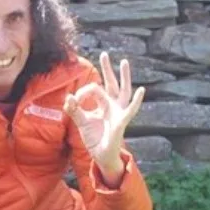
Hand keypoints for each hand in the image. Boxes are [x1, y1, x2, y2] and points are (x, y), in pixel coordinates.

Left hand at [63, 51, 145, 185]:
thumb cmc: (94, 137)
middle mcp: (113, 105)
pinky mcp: (122, 122)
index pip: (94, 89)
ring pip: (124, 91)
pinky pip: (131, 110)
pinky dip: (137, 101)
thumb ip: (74, 109)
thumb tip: (68, 98)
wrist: (100, 155)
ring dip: (124, 77)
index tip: (73, 100)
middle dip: (108, 69)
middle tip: (104, 54)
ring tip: (124, 62)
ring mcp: (119, 112)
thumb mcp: (81, 121)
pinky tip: (141, 90)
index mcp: (103, 104)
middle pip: (112, 83)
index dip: (83, 92)